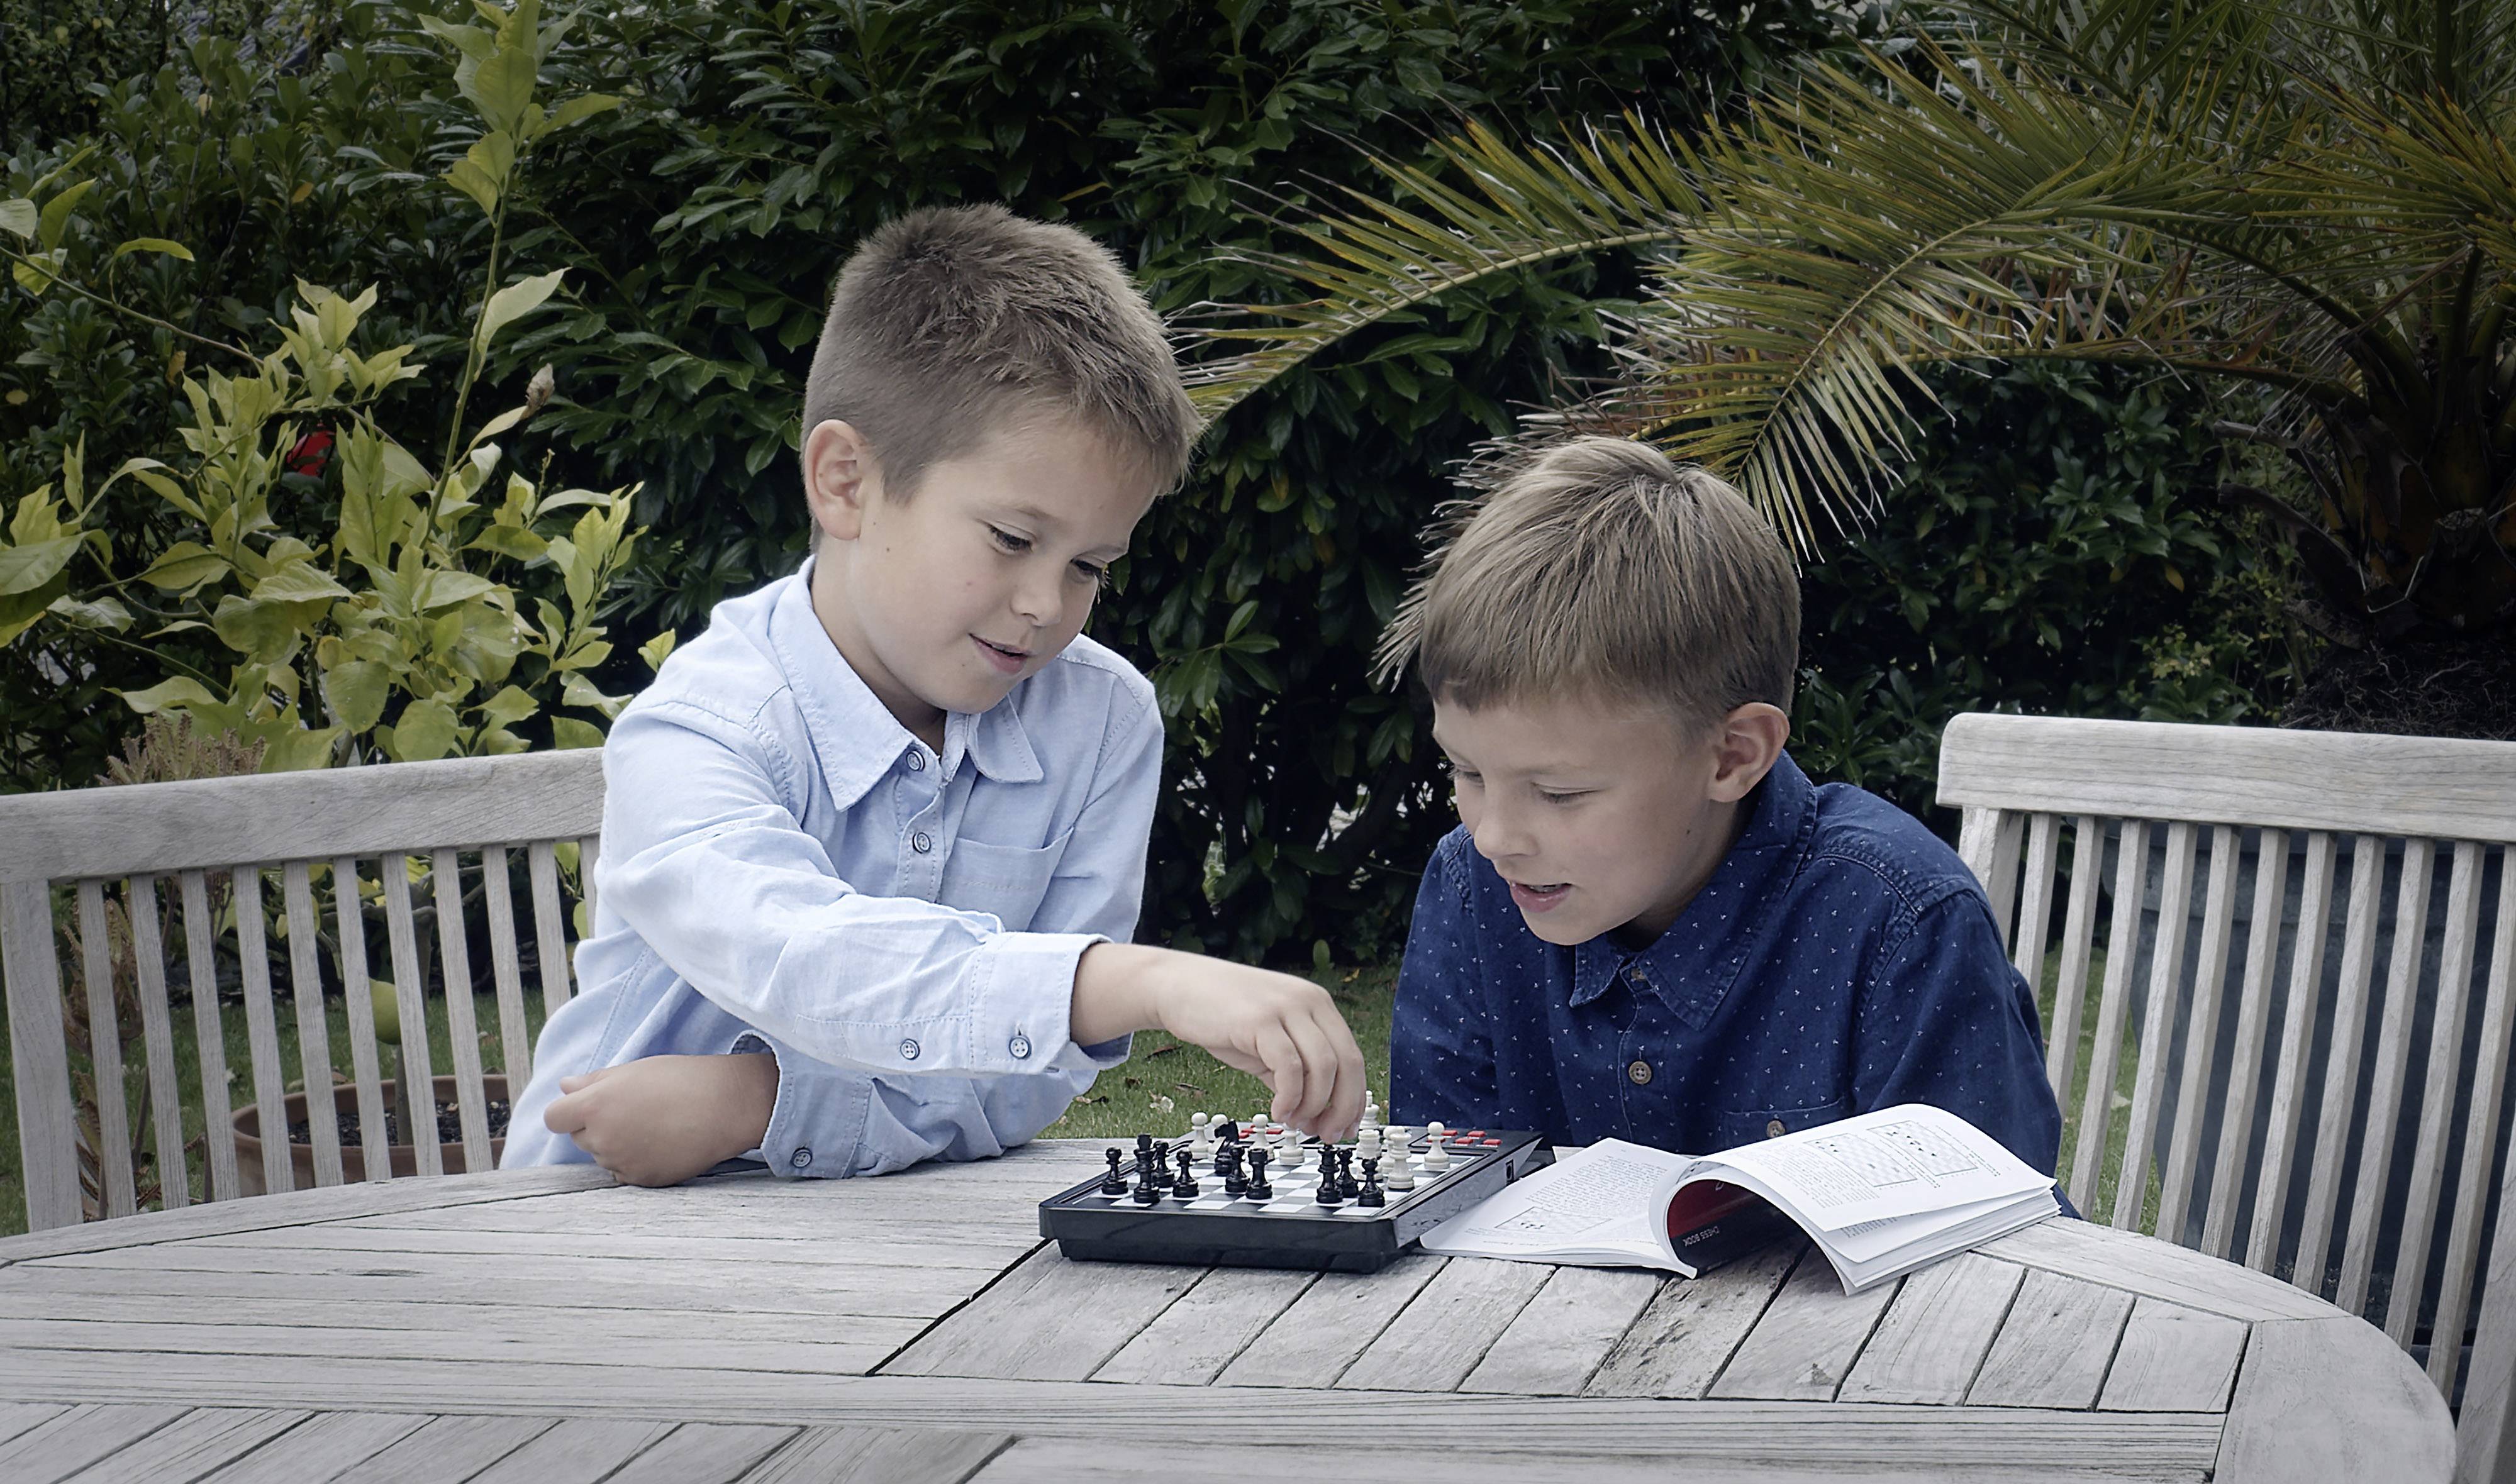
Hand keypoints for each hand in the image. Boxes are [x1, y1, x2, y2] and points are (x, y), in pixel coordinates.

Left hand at [541, 1053, 777, 1186]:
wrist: (726, 1106)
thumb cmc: (681, 1079)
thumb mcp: (634, 1069)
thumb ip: (593, 1081)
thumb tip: (565, 1087)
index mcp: (595, 1104)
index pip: (554, 1117)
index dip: (567, 1111)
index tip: (585, 1106)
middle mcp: (602, 1136)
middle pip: (579, 1137)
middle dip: (596, 1125)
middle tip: (633, 1110)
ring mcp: (621, 1161)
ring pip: (602, 1155)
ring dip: (616, 1144)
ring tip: (653, 1125)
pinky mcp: (642, 1179)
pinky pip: (623, 1173)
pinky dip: (636, 1160)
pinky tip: (660, 1143)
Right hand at [1072, 943, 1366, 1138]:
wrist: (1178, 986)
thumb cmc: (1222, 1015)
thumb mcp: (1268, 1043)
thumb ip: (1294, 1074)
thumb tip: (1315, 1116)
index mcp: (1317, 1005)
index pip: (1352, 1057)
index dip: (1353, 1098)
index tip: (1344, 1126)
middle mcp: (1308, 1002)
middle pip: (1346, 1063)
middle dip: (1340, 1107)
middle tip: (1324, 1133)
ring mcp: (1286, 1007)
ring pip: (1323, 1067)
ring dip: (1313, 1105)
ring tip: (1293, 1121)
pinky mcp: (1261, 1019)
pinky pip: (1290, 1067)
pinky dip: (1290, 1098)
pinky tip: (1278, 1110)